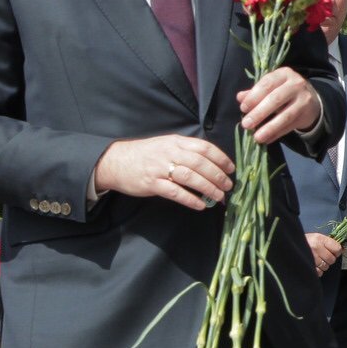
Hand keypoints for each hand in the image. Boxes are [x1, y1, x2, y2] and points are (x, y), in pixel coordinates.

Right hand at [94, 134, 234, 210]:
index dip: (221, 158)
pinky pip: (175, 192)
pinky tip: (200, 205)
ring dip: (208, 188)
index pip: (205, 147)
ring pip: (191, 178)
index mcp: (176, 142)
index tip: (231, 169)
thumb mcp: (167, 144)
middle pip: (201, 163)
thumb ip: (187, 151)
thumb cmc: (146, 154)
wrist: (115, 161)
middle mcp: (170, 153)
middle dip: (218, 176)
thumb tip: (212, 163)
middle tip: (228, 186)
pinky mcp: (152, 184)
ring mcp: (160, 168)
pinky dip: (190, 199)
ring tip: (219, 197)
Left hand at [238, 66, 323, 145]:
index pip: (267, 84)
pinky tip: (267, 139)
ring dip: (269, 127)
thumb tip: (240, 98)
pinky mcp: (306, 114)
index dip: (254, 97)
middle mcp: (296, 84)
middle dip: (259, 113)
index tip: (243, 109)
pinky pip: (290, 126)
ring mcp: (303, 99)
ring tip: (257, 137)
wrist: (311, 100)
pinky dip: (277, 134)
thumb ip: (255, 92)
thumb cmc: (284, 92)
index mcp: (283, 74)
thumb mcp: (272, 87)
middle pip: (275, 99)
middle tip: (246, 124)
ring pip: (285, 115)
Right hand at [306, 233, 343, 276]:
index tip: (332, 251)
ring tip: (316, 261)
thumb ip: (329, 243)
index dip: (336, 251)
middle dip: (329, 259)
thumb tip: (343, 249)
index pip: (337, 248)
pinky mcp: (307, 266)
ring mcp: (311, 258)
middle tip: (323, 257)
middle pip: (332, 259)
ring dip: (323, 265)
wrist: (288, 246)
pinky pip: (319, 272)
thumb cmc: (305, 242)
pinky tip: (313, 265)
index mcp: (319, 239)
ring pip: (326, 266)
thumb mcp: (316, 238)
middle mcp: (316, 248)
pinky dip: (317, 271)